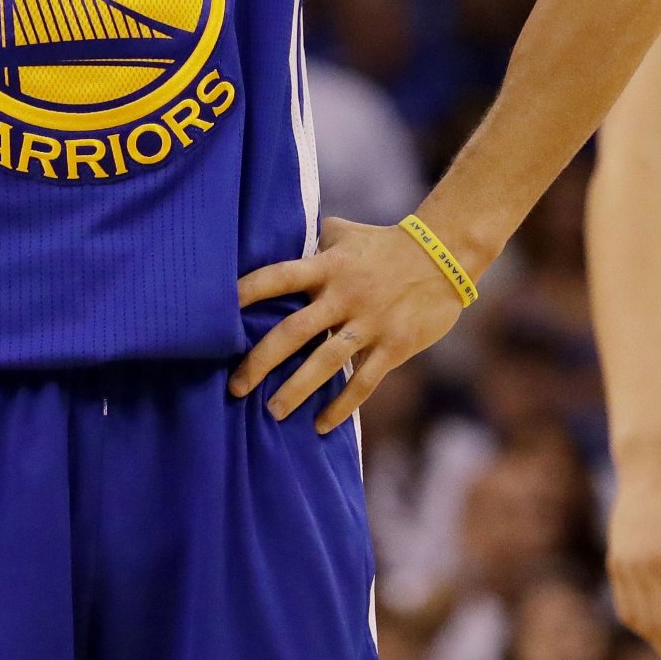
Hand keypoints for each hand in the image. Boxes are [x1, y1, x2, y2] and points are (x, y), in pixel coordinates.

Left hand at [230, 215, 467, 433]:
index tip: (217, 313)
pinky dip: (342, 406)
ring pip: (326, 362)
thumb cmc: (384, 243)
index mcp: (328, 266)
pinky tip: (322, 425)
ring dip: (297, 390)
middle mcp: (344, 295)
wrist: (443, 255)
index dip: (248, 292)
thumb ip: (311, 243)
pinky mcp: (394, 346)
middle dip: (261, 360)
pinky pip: (364, 382)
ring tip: (273, 412)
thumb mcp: (344, 233)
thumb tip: (275, 243)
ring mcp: (370, 323)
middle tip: (235, 386)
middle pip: (294, 330)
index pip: (279, 276)